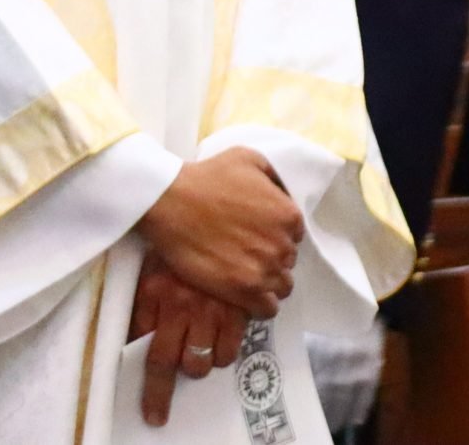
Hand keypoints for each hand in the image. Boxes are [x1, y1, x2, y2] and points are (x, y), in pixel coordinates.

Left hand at [131, 257, 246, 426]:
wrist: (200, 205)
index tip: (155, 415)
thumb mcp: (149, 270)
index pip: (155, 358)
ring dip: (209, 358)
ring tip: (206, 339)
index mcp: (158, 295)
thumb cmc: (173, 241)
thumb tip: (135, 343)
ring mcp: (216, 304)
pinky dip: (230, 345)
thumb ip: (142, 310)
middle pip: (190, 365)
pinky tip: (225, 328)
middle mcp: (186, 305)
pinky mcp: (241, 300)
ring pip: (214, 359)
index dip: (156, 393)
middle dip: (189, 368)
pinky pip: (237, 343)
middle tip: (188, 356)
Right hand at [136, 148, 303, 319]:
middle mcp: (283, 244)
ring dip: (268, 283)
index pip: (295, 235)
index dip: (276, 236)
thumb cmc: (208, 177)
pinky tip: (245, 294)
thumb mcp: (250, 159)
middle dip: (272, 258)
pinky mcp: (243, 290)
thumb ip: (275, 176)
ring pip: (282, 287)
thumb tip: (283, 191)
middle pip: (288, 262)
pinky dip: (260, 304)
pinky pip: (267, 309)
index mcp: (289, 215)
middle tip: (247, 253)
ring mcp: (264, 269)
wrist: (173, 202)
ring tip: (246, 276)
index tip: (258, 235)